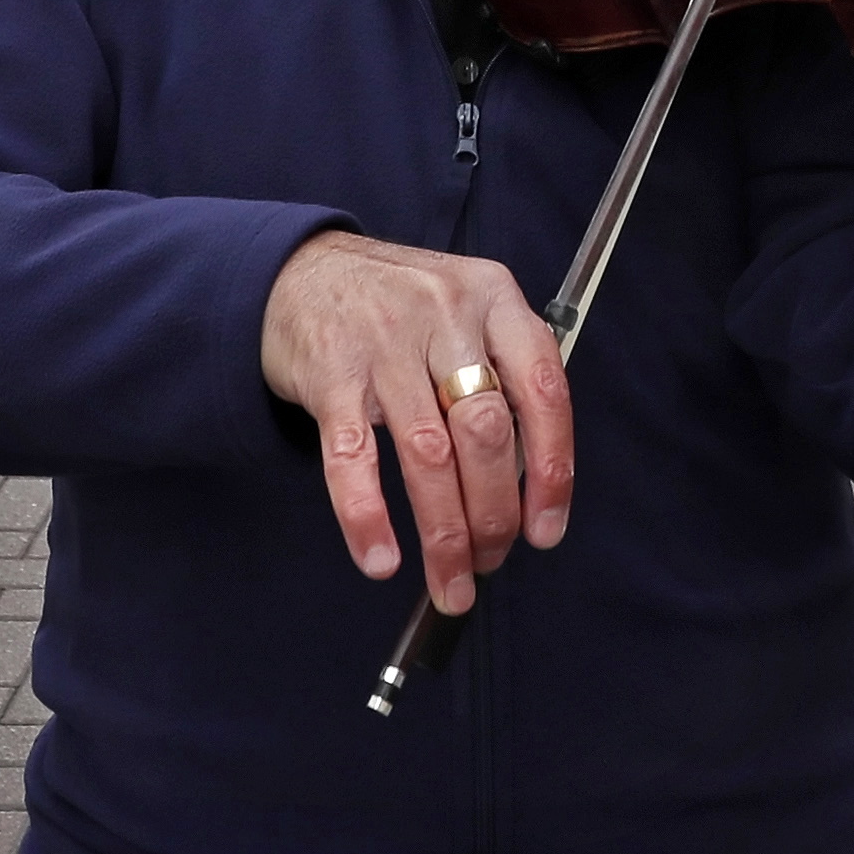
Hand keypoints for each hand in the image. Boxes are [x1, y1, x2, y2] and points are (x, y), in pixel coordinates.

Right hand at [258, 230, 572, 613]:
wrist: (300, 271)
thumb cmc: (400, 306)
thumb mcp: (466, 312)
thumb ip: (503, 376)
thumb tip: (531, 489)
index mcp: (494, 299)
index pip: (543, 392)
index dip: (553, 473)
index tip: (545, 531)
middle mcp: (444, 315)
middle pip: (486, 433)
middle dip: (494, 515)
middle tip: (491, 560)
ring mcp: (384, 343)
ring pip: (428, 454)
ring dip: (444, 533)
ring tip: (451, 581)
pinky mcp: (330, 374)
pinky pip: (353, 458)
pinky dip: (367, 518)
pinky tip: (382, 560)